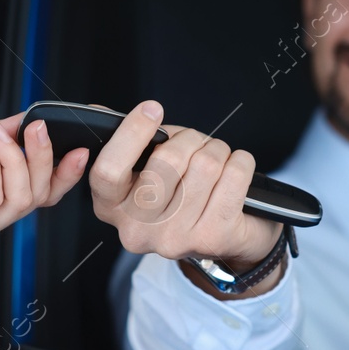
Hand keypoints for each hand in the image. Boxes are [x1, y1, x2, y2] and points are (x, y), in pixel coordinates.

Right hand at [90, 100, 283, 296]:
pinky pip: (234, 175)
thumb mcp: (144, 169)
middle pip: (167, 160)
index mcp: (111, 206)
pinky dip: (241, 161)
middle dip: (189, 139)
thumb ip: (128, 140)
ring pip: (205, 164)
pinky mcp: (213, 239)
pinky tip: (235, 168)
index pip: (108, 170)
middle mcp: (137, 229)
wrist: (223, 240)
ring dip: (217, 150)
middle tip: (195, 144)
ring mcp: (174, 238)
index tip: (151, 109)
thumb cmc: (178, 193)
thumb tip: (107, 110)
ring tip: (215, 159)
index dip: (131, 134)